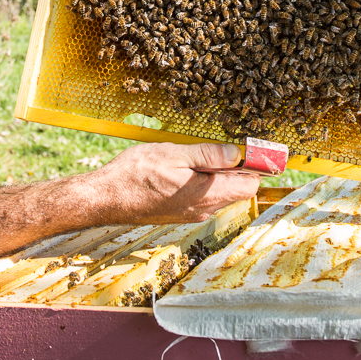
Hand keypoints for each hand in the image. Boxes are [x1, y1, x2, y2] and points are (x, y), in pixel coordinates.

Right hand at [82, 141, 260, 223]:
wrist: (105, 198)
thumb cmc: (134, 175)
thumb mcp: (173, 154)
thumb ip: (208, 154)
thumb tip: (238, 154)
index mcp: (206, 194)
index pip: (250, 185)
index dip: (255, 166)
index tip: (252, 149)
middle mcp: (203, 209)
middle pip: (238, 190)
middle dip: (238, 168)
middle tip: (224, 146)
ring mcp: (192, 213)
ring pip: (221, 193)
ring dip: (219, 174)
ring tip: (198, 155)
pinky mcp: (181, 213)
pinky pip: (205, 197)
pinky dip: (205, 182)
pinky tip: (186, 168)